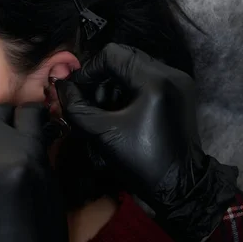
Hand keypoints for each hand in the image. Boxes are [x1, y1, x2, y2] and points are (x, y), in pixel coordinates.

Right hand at [56, 43, 236, 241]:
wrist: (181, 187)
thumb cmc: (142, 161)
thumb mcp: (103, 133)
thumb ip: (77, 107)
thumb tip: (61, 87)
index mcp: (155, 80)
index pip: (112, 55)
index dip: (88, 70)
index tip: (77, 92)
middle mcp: (170, 73)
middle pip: (123, 58)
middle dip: (100, 78)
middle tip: (89, 102)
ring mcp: (178, 82)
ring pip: (134, 68)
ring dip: (113, 85)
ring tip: (104, 111)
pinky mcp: (180, 93)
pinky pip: (147, 80)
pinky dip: (129, 91)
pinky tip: (120, 112)